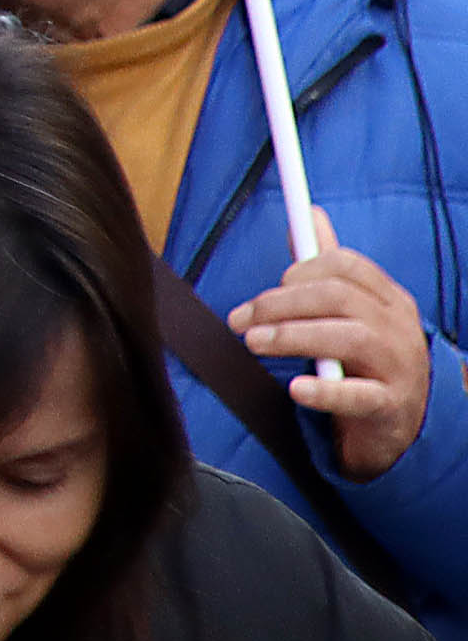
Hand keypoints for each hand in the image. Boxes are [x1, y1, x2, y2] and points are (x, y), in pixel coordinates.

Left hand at [234, 210, 432, 479]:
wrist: (399, 426)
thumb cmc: (366, 360)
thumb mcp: (352, 311)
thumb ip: (328, 267)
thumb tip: (310, 214)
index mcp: (389, 299)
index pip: (346, 266)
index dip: (301, 268)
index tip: (270, 284)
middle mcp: (399, 328)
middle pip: (338, 298)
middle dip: (281, 303)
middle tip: (240, 319)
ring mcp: (400, 367)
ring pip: (348, 339)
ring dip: (292, 336)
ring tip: (253, 342)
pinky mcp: (391, 406)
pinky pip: (360, 396)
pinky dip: (326, 391)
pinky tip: (296, 389)